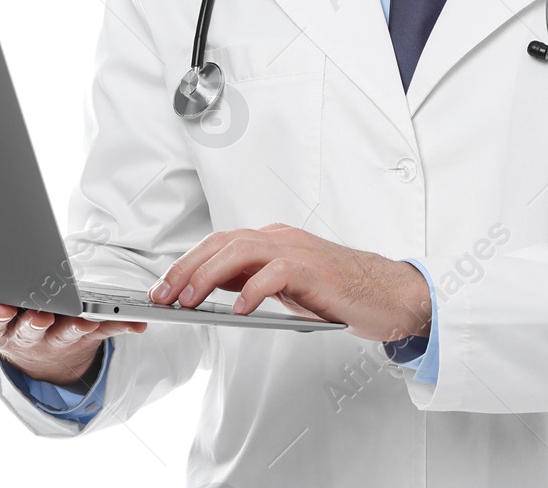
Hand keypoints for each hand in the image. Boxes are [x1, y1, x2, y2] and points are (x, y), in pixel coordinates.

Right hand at [0, 284, 145, 387]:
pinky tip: (138, 322)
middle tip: (41, 314)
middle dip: (34, 321)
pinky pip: (107, 327)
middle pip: (29, 328)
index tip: (0, 307)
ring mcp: (58, 333)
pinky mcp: (87, 330)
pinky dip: (121, 324)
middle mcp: (25, 333)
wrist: (33, 348)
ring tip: (87, 316)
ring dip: (77, 323)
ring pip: (68, 330)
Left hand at [148, 223, 430, 342]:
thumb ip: (251, 278)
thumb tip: (211, 286)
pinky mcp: (314, 270)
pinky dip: (254, 289)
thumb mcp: (285, 284)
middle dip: (187, 269)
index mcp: (272, 240)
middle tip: (164, 296)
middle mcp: (281, 239)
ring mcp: (298, 251)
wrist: (385, 294)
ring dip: (209, 275)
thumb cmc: (337, 290)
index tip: (162, 288)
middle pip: (223, 243)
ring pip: (243, 250)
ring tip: (190, 301)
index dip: (186, 264)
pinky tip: (240, 309)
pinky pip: (277, 273)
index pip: (219, 243)